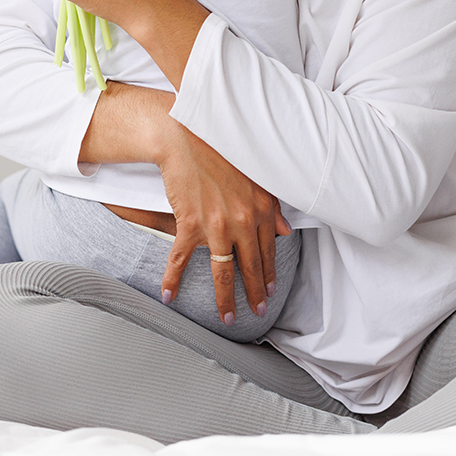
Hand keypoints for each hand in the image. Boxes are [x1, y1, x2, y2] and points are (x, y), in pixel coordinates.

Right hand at [153, 120, 293, 325]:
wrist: (185, 137)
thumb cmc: (219, 152)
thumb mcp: (255, 178)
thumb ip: (271, 208)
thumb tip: (285, 231)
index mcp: (259, 209)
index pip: (268, 250)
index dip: (269, 273)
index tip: (269, 291)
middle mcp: (242, 220)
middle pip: (250, 266)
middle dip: (254, 294)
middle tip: (256, 311)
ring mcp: (216, 225)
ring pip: (223, 272)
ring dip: (225, 299)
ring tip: (228, 318)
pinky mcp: (190, 223)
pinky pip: (182, 259)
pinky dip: (173, 279)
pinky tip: (170, 295)